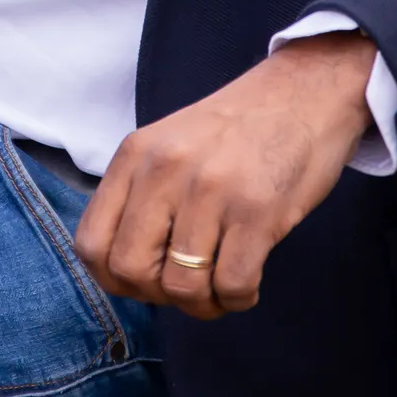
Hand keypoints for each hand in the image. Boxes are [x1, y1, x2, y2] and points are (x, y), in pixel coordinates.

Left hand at [74, 33, 375, 321]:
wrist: (306, 91)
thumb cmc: (238, 129)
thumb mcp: (170, 145)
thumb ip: (141, 195)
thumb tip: (127, 269)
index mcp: (135, 155)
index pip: (91, 244)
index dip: (114, 279)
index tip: (146, 279)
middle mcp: (165, 171)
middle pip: (130, 270)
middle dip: (157, 296)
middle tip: (188, 286)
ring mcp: (211, 190)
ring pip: (182, 286)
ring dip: (202, 304)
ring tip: (221, 288)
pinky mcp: (257, 210)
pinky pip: (232, 284)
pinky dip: (237, 300)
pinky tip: (247, 285)